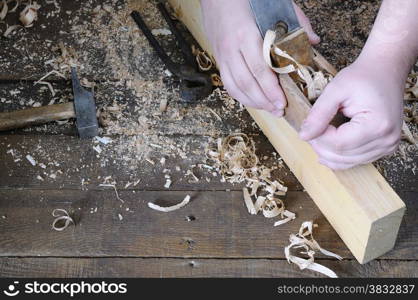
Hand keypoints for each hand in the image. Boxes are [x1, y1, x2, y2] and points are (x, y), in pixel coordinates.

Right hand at [201, 0, 319, 115]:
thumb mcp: (275, 4)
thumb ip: (296, 22)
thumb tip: (312, 42)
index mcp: (245, 35)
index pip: (259, 70)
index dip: (270, 90)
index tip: (282, 102)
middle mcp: (231, 48)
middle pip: (246, 83)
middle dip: (263, 101)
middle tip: (278, 110)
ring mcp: (222, 55)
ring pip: (234, 87)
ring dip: (252, 101)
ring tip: (268, 109)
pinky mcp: (218, 58)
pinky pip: (227, 83)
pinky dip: (240, 95)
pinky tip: (252, 99)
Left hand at [299, 59, 403, 169]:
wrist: (385, 71)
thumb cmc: (362, 77)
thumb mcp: (335, 91)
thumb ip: (318, 114)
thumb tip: (303, 136)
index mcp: (377, 125)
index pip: (338, 144)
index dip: (318, 138)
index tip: (308, 127)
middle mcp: (387, 139)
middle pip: (342, 156)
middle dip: (321, 147)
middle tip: (309, 132)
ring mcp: (388, 146)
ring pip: (348, 162)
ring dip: (328, 153)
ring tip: (318, 137)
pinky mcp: (385, 147)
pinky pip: (357, 160)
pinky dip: (339, 157)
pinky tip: (327, 149)